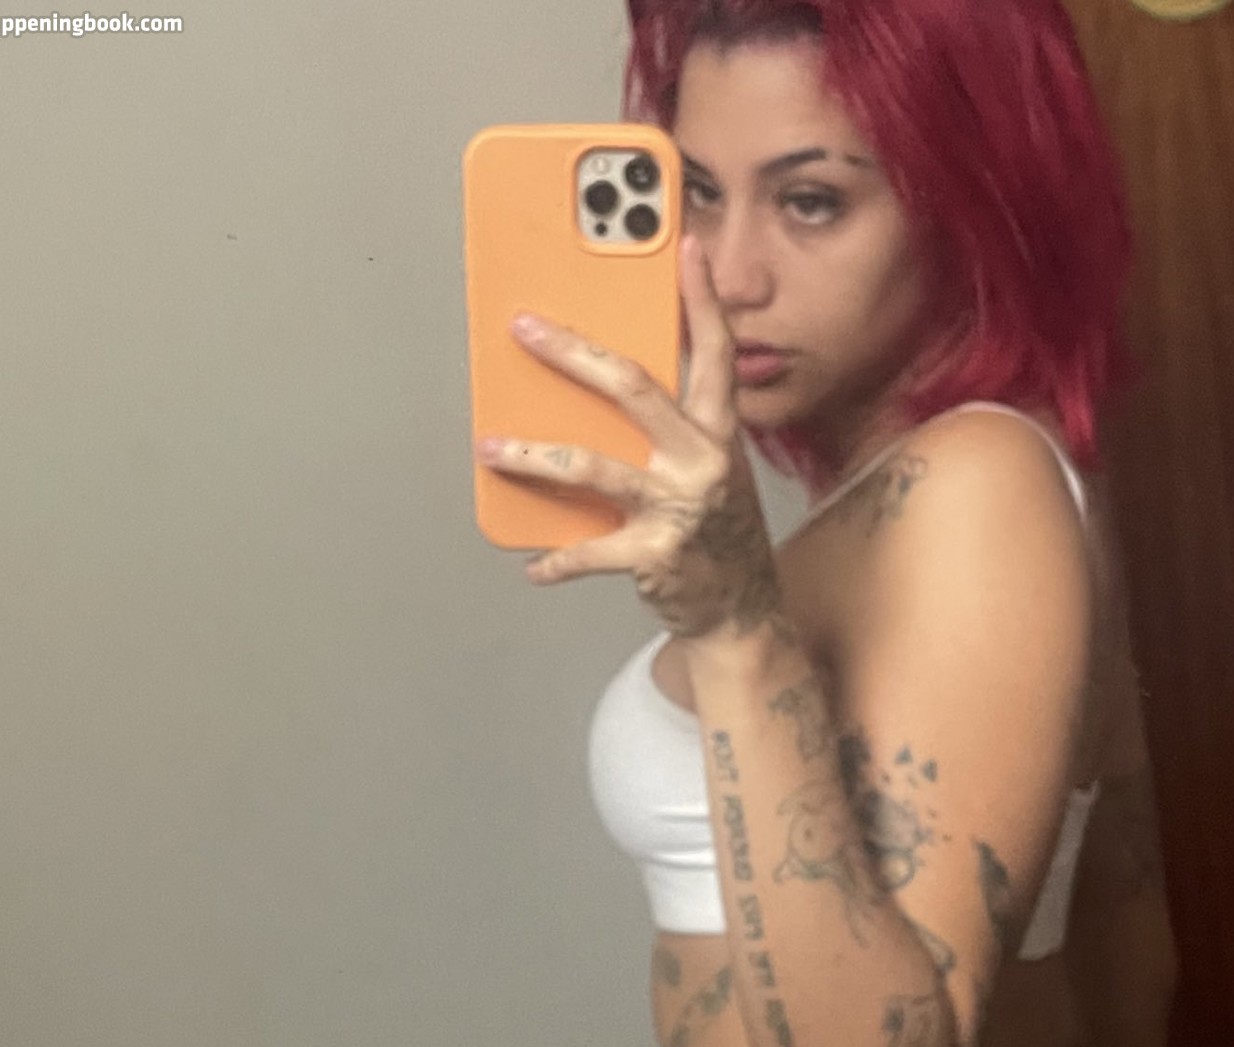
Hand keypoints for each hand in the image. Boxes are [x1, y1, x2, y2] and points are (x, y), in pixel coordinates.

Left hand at [475, 234, 781, 642]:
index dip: (701, 297)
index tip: (687, 246)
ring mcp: (679, 508)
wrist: (742, 612)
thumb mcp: (708, 467)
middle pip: (634, 388)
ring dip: (532, 454)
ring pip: (592, 466)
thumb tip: (594, 385)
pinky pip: (589, 550)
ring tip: (491, 446)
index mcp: (716, 432)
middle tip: (526, 327)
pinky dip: (555, 559)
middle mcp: (703, 462)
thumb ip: (666, 426)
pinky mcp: (655, 554)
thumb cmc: (715, 532)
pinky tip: (532, 563)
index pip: (714, 351)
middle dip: (573, 352)